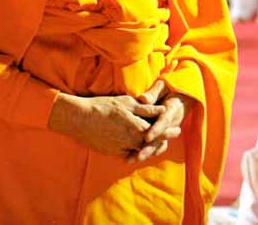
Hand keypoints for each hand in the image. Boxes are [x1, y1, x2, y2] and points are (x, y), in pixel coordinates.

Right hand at [48, 93, 164, 157]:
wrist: (79, 119)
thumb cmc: (104, 107)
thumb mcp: (127, 103)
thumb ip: (146, 109)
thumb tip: (163, 110)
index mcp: (137, 128)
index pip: (158, 131)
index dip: (168, 130)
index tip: (177, 129)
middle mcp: (131, 141)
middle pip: (152, 143)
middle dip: (163, 140)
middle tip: (172, 136)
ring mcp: (121, 148)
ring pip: (141, 150)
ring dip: (151, 147)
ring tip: (159, 144)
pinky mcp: (112, 152)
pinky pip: (128, 154)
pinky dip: (136, 152)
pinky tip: (140, 149)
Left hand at [133, 79, 193, 161]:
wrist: (182, 94)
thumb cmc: (170, 88)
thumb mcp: (163, 86)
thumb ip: (153, 92)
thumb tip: (143, 99)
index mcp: (173, 109)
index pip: (165, 121)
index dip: (157, 130)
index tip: (147, 137)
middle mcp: (173, 122)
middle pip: (162, 137)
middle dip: (149, 148)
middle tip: (138, 156)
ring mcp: (170, 129)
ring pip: (159, 144)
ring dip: (147, 153)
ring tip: (132, 160)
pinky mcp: (165, 134)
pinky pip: (158, 145)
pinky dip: (148, 152)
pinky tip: (134, 157)